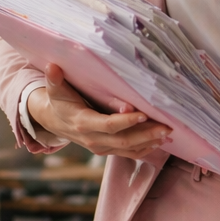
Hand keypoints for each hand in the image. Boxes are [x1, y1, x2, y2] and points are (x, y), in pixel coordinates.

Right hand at [26, 63, 172, 159]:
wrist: (54, 121)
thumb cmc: (59, 101)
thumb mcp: (55, 89)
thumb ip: (55, 79)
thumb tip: (52, 66)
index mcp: (83, 123)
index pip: (108, 125)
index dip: (126, 121)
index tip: (143, 114)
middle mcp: (93, 139)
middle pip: (123, 140)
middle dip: (146, 134)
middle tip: (166, 127)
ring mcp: (101, 147)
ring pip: (128, 149)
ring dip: (149, 142)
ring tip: (167, 133)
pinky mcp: (107, 150)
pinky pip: (128, 154)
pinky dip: (144, 149)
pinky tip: (158, 142)